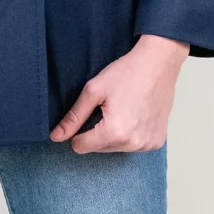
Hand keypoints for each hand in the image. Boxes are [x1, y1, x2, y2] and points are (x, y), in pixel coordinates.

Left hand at [49, 34, 188, 152]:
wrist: (158, 64)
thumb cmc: (125, 73)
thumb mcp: (93, 90)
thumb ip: (74, 116)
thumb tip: (55, 137)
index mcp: (114, 132)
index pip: (81, 147)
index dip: (78, 131)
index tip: (87, 113)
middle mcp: (132, 144)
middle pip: (99, 148)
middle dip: (97, 131)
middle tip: (108, 107)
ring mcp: (147, 145)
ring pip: (116, 148)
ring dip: (114, 134)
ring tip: (122, 109)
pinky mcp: (157, 142)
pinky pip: (135, 146)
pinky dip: (131, 134)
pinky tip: (135, 114)